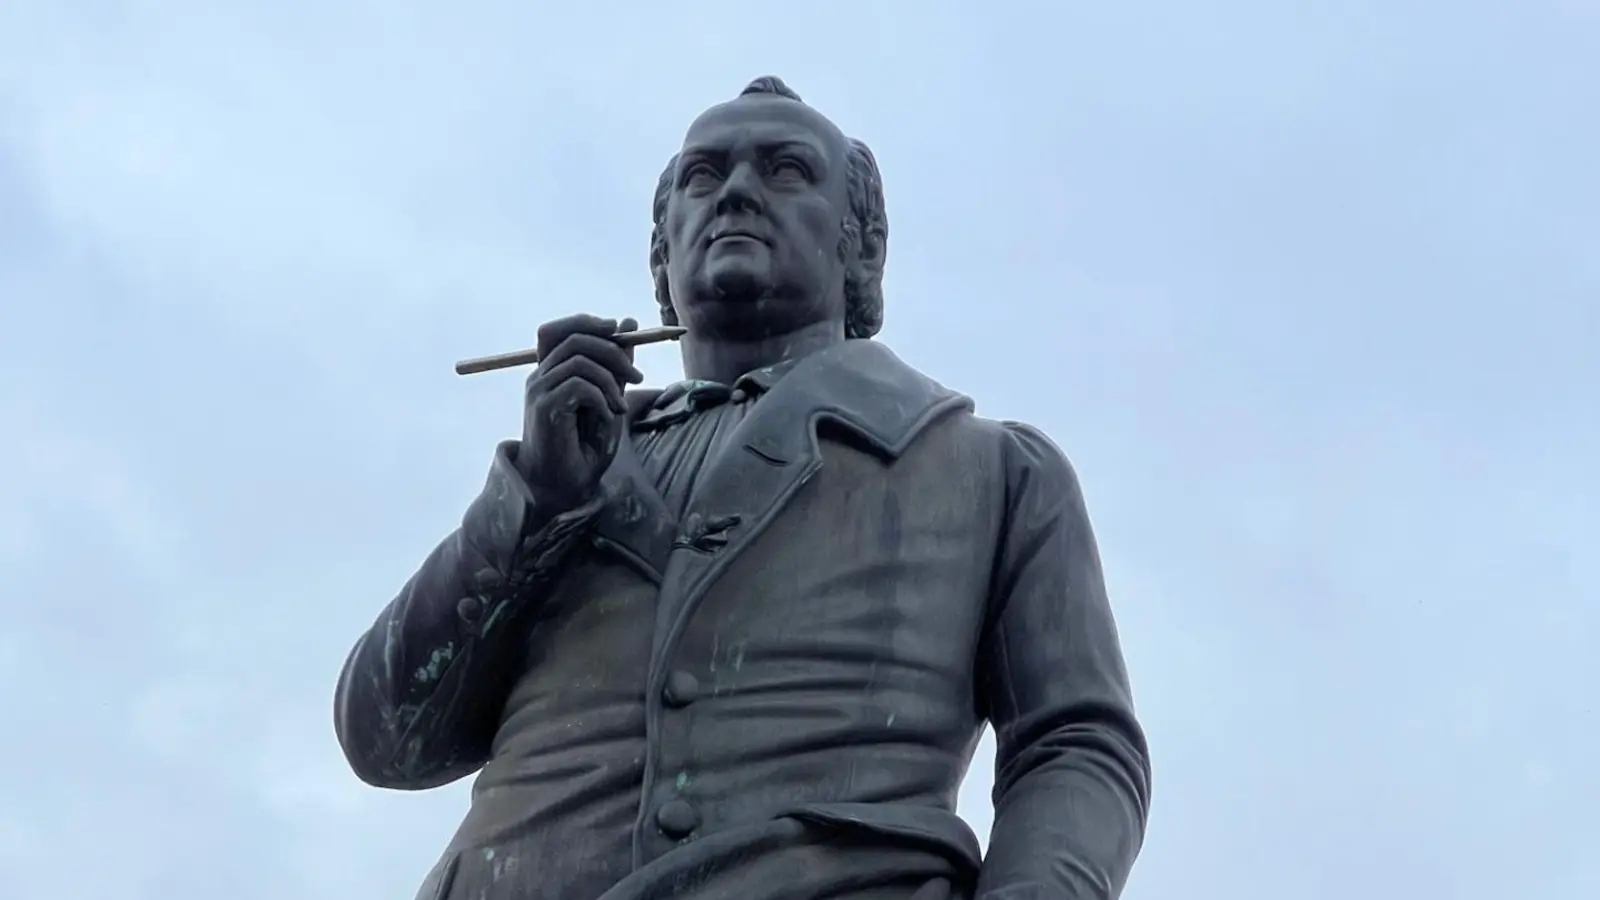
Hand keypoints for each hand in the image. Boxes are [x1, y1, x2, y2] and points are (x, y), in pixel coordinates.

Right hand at [517, 314, 644, 512]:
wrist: (563, 488)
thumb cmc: (582, 448)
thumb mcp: (609, 398)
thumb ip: (615, 364)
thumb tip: (627, 323)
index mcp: (550, 372)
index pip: (558, 329)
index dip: (588, 322)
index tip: (621, 331)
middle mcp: (539, 377)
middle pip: (573, 338)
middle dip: (613, 351)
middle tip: (637, 376)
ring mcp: (539, 391)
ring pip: (579, 359)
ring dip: (611, 381)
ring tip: (621, 407)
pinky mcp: (544, 408)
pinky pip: (579, 384)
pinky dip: (602, 398)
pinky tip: (607, 418)